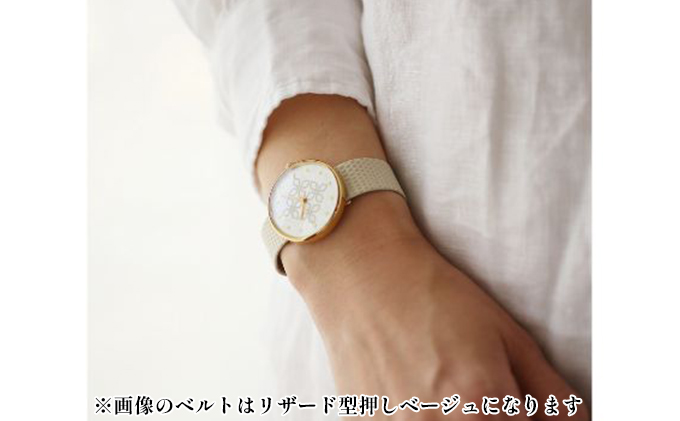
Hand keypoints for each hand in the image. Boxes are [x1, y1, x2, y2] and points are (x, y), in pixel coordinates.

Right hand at [284, 193, 587, 419]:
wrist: (362, 275)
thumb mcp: (506, 333)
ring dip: (452, 415)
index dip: (524, 415)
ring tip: (438, 383)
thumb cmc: (434, 295)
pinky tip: (410, 387)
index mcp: (483, 401)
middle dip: (489, 414)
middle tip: (472, 386)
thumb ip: (549, 390)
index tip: (513, 398)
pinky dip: (416, 414)